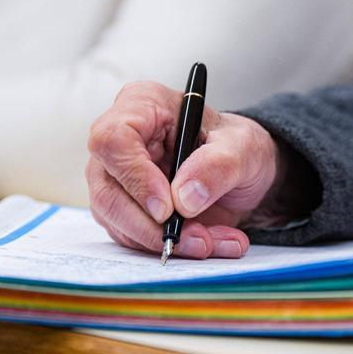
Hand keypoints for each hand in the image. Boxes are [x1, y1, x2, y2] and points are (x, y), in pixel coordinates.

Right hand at [86, 81, 282, 259]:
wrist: (242, 173)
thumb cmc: (237, 147)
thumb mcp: (244, 147)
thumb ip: (219, 166)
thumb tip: (184, 199)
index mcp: (143, 105)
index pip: (113, 140)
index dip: (135, 177)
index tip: (167, 208)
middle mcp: (119, 141)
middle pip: (107, 190)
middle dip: (151, 226)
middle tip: (198, 240)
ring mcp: (116, 177)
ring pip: (117, 220)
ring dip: (164, 241)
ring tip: (212, 242)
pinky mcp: (123, 208)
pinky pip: (132, 237)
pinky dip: (169, 248)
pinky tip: (206, 244)